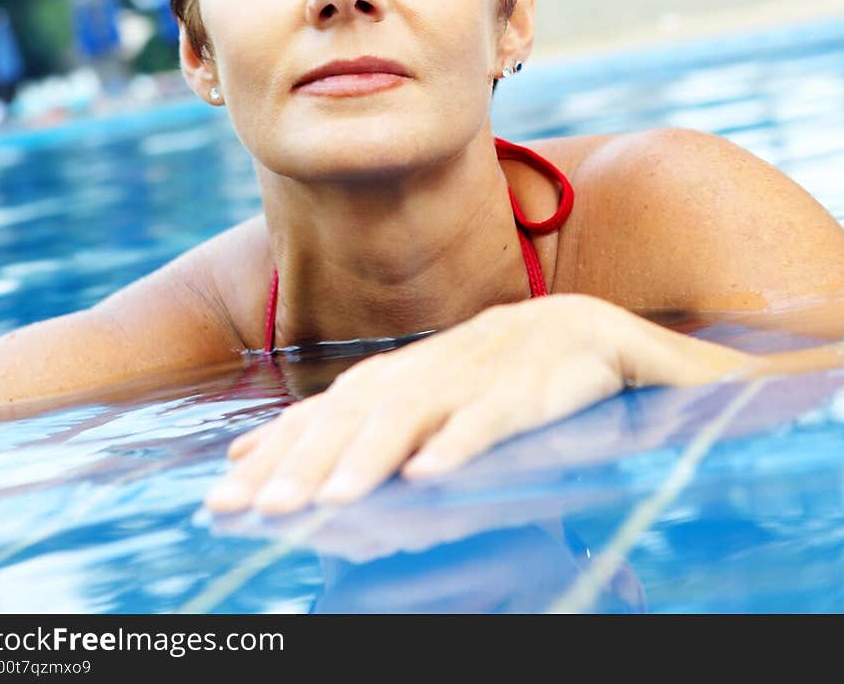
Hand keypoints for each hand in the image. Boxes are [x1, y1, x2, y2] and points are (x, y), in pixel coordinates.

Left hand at [204, 293, 758, 517]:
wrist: (615, 334)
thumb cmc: (530, 375)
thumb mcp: (457, 395)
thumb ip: (394, 416)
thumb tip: (323, 462)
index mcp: (423, 364)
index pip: (339, 405)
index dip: (283, 443)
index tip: (229, 487)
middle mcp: (446, 360)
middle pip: (363, 410)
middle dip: (304, 460)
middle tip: (254, 509)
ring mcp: (494, 366)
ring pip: (420, 412)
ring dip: (368, 458)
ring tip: (324, 504)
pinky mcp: (549, 382)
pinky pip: (501, 416)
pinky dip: (462, 443)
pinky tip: (428, 475)